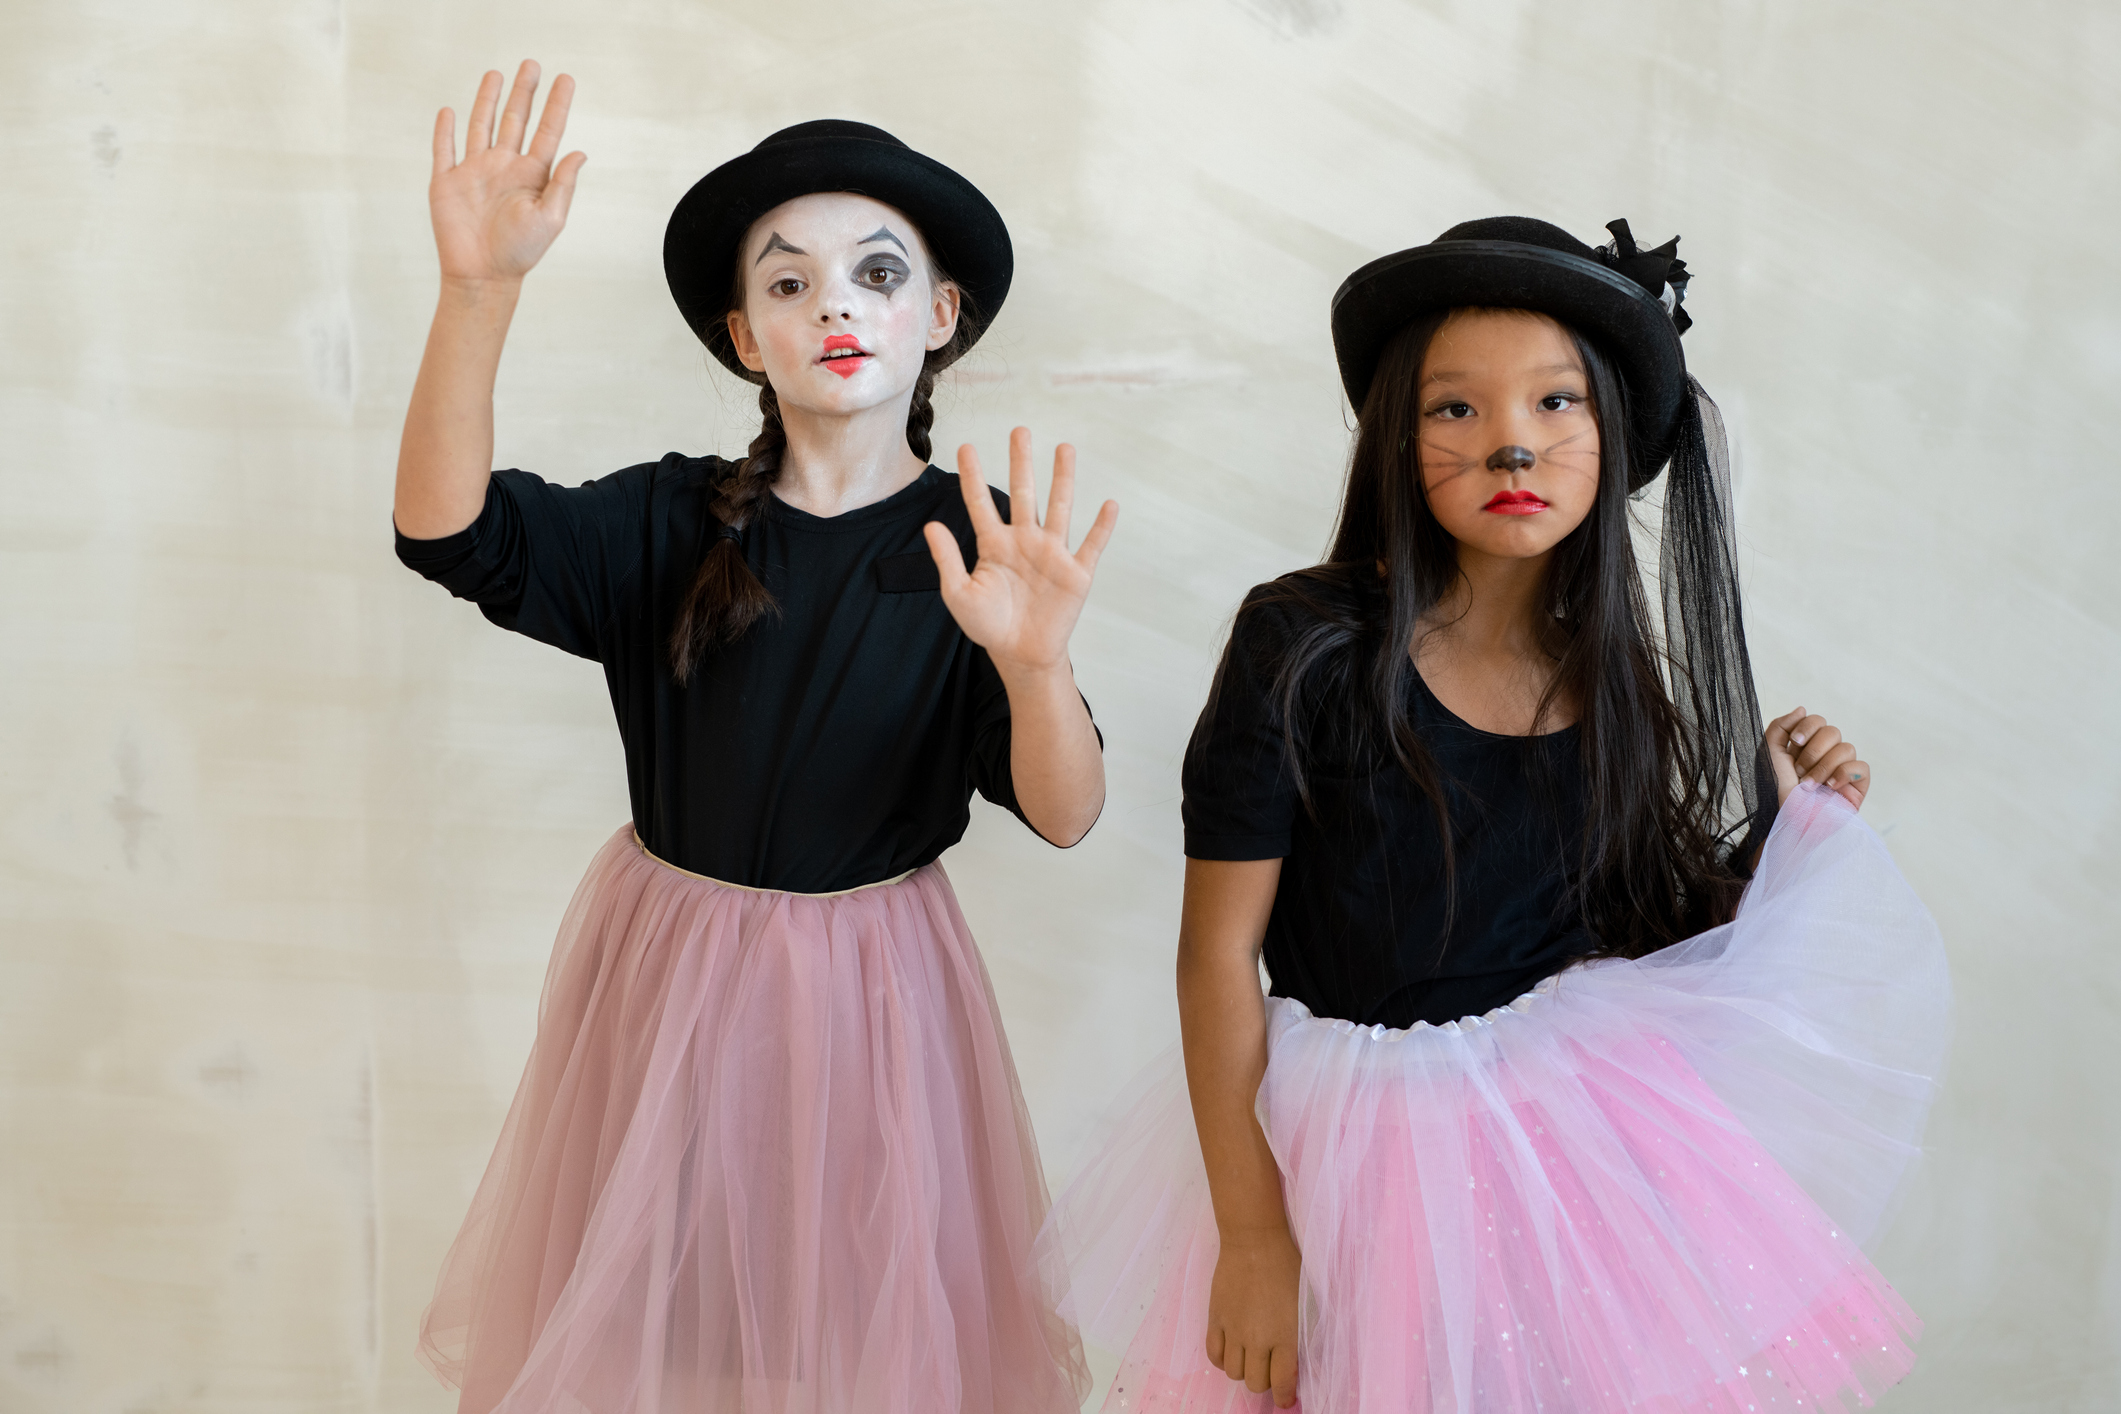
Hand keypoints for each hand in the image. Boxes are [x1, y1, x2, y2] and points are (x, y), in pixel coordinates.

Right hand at [429, 62, 585, 284]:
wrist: (482, 275)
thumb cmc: (520, 252)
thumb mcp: (550, 218)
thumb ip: (563, 184)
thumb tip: (580, 152)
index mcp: (531, 175)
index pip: (547, 131)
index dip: (556, 105)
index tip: (566, 80)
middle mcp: (504, 168)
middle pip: (514, 120)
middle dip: (523, 92)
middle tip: (532, 64)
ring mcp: (475, 172)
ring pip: (481, 126)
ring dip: (487, 100)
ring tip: (495, 74)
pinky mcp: (447, 182)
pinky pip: (444, 150)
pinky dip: (445, 130)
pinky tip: (449, 112)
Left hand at [925, 428, 1118, 672]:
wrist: (1021, 655)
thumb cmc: (988, 626)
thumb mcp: (959, 595)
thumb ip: (947, 560)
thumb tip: (931, 526)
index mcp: (994, 545)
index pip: (981, 503)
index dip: (972, 475)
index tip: (965, 447)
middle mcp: (1025, 541)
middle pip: (1024, 493)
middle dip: (1021, 462)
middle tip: (1020, 430)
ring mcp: (1052, 554)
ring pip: (1059, 508)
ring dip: (1063, 479)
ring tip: (1064, 448)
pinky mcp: (1075, 573)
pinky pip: (1091, 545)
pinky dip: (1102, 527)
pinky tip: (1108, 504)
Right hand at [1205, 1227, 1301, 1408]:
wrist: (1254, 1240)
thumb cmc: (1288, 1266)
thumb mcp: (1306, 1302)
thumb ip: (1301, 1334)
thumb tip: (1297, 1360)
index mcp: (1284, 1335)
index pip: (1282, 1383)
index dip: (1284, 1397)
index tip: (1286, 1399)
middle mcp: (1257, 1339)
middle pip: (1255, 1383)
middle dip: (1265, 1382)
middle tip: (1270, 1369)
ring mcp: (1233, 1330)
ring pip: (1233, 1373)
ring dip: (1244, 1370)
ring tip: (1250, 1356)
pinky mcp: (1215, 1319)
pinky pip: (1213, 1354)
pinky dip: (1222, 1360)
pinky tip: (1231, 1350)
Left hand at [1766, 705, 1869, 808]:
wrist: (1789, 820)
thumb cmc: (1777, 791)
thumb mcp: (1769, 755)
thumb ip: (1779, 727)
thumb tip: (1802, 709)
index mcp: (1807, 746)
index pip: (1817, 721)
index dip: (1807, 728)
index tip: (1794, 743)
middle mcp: (1826, 754)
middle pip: (1832, 731)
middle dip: (1812, 753)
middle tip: (1800, 772)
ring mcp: (1843, 768)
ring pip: (1846, 747)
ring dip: (1823, 768)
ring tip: (1810, 787)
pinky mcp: (1857, 784)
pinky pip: (1860, 766)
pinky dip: (1842, 775)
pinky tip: (1830, 789)